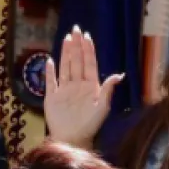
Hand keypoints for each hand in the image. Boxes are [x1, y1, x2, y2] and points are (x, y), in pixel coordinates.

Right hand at [42, 27, 121, 147]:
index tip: (86, 36)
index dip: (88, 49)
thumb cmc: (90, 125)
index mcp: (90, 85)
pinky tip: (50, 61)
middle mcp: (77, 84)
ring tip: (66, 39)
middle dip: (76, 45)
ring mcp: (64, 89)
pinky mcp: (52, 96)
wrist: (73, 138)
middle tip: (75, 29)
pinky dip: (50, 71)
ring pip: (65, 66)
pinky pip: (51, 81)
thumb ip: (108, 89)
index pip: (89, 63)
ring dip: (65, 53)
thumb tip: (119, 74)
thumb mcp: (102, 107)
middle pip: (76, 61)